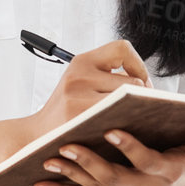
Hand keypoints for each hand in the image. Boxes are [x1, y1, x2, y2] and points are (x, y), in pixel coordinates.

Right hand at [26, 40, 149, 144]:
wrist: (36, 136)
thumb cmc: (65, 111)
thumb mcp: (79, 82)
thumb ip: (106, 75)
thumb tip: (148, 84)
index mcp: (81, 62)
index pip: (122, 48)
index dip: (138, 64)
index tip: (139, 82)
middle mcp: (79, 76)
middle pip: (131, 81)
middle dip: (140, 96)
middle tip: (139, 108)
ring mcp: (78, 98)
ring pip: (127, 100)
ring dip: (133, 111)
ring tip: (130, 119)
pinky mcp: (79, 119)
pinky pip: (117, 118)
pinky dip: (125, 124)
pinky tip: (122, 130)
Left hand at [33, 126, 184, 185]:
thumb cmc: (182, 163)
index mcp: (161, 173)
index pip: (145, 160)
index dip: (129, 148)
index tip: (112, 129)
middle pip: (111, 177)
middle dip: (88, 162)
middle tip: (68, 145)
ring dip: (69, 174)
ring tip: (49, 159)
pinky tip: (38, 183)